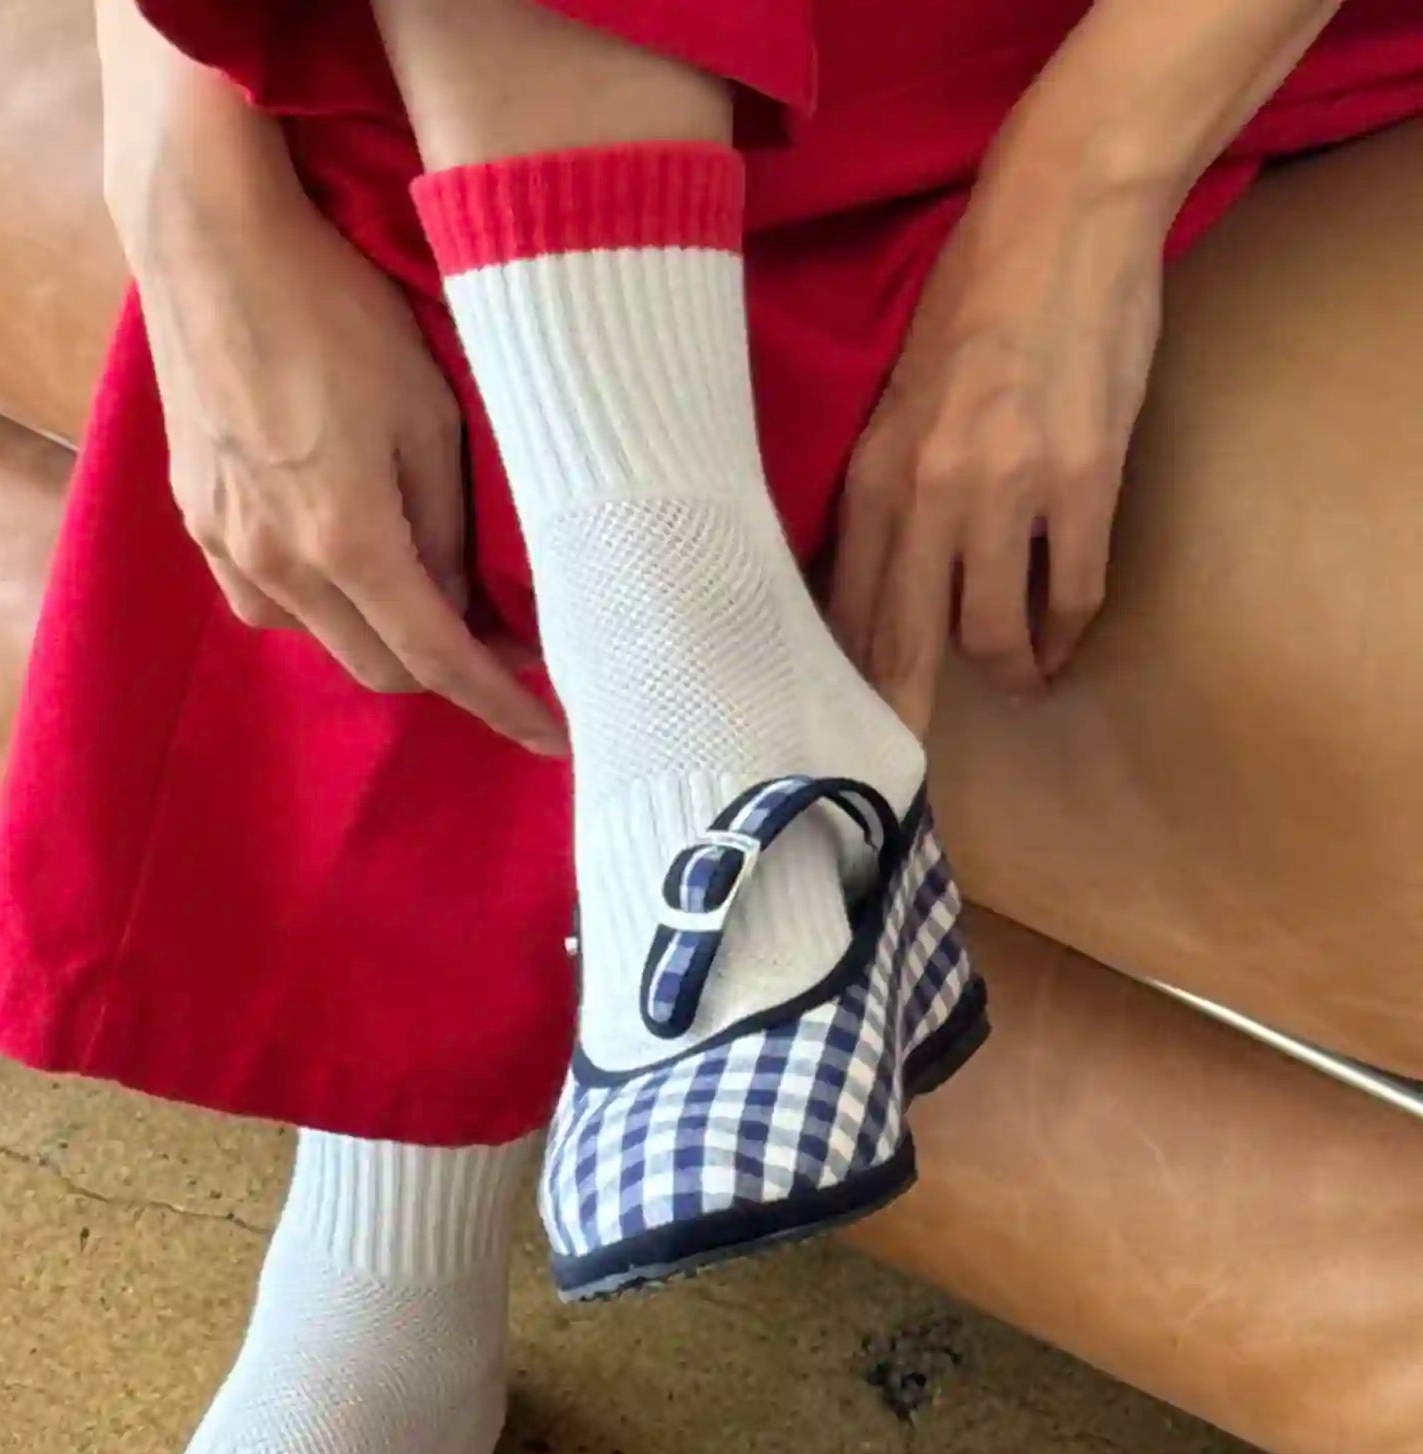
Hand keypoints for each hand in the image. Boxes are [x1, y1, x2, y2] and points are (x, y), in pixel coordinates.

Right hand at [118, 107, 564, 756]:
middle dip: (446, 670)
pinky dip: (320, 606)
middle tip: (504, 638)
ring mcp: (227, 545)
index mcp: (345, 540)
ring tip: (424, 589)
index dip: (500, 704)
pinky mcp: (197, 519)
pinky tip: (343, 562)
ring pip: (321, 640)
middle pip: (378, 668)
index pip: (440, 659)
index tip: (549, 737)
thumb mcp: (428, 414)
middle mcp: (277, 563)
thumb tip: (462, 606)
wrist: (209, 243)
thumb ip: (446, 530)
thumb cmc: (335, 309)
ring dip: (379, 636)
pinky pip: (267, 603)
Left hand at [829, 168, 1167, 730]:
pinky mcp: (1082, 480)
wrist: (1062, 216)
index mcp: (872, 474)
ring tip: (1020, 677)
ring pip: (989, 631)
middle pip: (904, 642)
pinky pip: (1069, 591)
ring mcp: (1005, 491)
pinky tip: (1062, 639)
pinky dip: (1065, 629)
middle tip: (908, 766)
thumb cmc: (976, 299)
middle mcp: (926, 493)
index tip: (842, 730)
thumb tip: (872, 568)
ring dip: (1006, 668)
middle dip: (906, 715)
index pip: (846, 607)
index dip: (846, 681)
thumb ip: (885, 484)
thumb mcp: (897, 397)